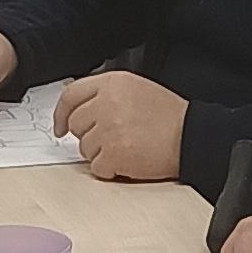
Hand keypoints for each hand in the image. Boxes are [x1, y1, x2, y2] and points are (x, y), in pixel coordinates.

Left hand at [55, 69, 185, 183]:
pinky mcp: (114, 153)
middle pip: (76, 124)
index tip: (60, 127)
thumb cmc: (168, 117)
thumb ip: (106, 94)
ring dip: (102, 153)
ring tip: (128, 145)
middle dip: (90, 135)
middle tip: (113, 138)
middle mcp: (107, 102)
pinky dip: (111, 169)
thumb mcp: (136, 89)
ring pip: (84, 148)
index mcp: (112, 83)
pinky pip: (97, 167)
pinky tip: (130, 159)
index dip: (61, 114)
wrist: (191, 136)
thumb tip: (77, 110)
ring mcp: (109, 128)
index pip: (71, 95)